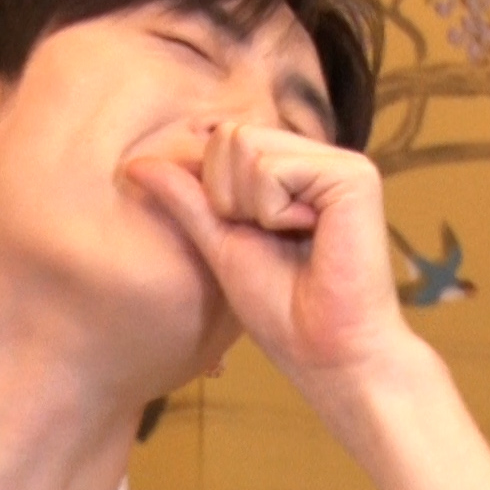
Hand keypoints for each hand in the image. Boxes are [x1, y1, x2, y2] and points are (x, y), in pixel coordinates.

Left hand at [124, 122, 408, 392]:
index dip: (216, 193)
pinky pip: (273, 168)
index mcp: (295, 170)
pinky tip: (310, 236)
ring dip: (250, 206)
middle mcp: (319, 158)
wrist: (327, 353)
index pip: (223, 140)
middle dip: (229, 196)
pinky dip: (273, 211)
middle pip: (231, 136)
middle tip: (271, 238)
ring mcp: (340, 163)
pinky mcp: (354, 175)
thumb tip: (135, 163)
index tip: (255, 237)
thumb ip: (186, 200)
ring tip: (291, 238)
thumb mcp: (220, 244)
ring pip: (247, 145)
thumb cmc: (281, 310)